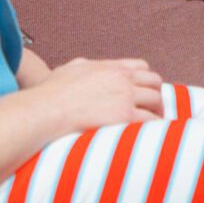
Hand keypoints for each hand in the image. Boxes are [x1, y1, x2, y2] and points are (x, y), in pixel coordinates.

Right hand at [35, 56, 163, 133]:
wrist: (47, 109)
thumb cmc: (51, 93)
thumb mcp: (69, 69)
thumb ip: (84, 66)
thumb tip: (86, 67)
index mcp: (110, 67)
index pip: (142, 67)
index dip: (145, 80)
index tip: (144, 92)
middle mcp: (122, 78)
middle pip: (154, 82)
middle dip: (156, 96)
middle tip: (154, 111)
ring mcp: (125, 96)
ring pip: (156, 100)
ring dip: (157, 113)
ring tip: (154, 126)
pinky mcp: (125, 115)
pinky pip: (150, 120)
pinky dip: (153, 127)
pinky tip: (149, 135)